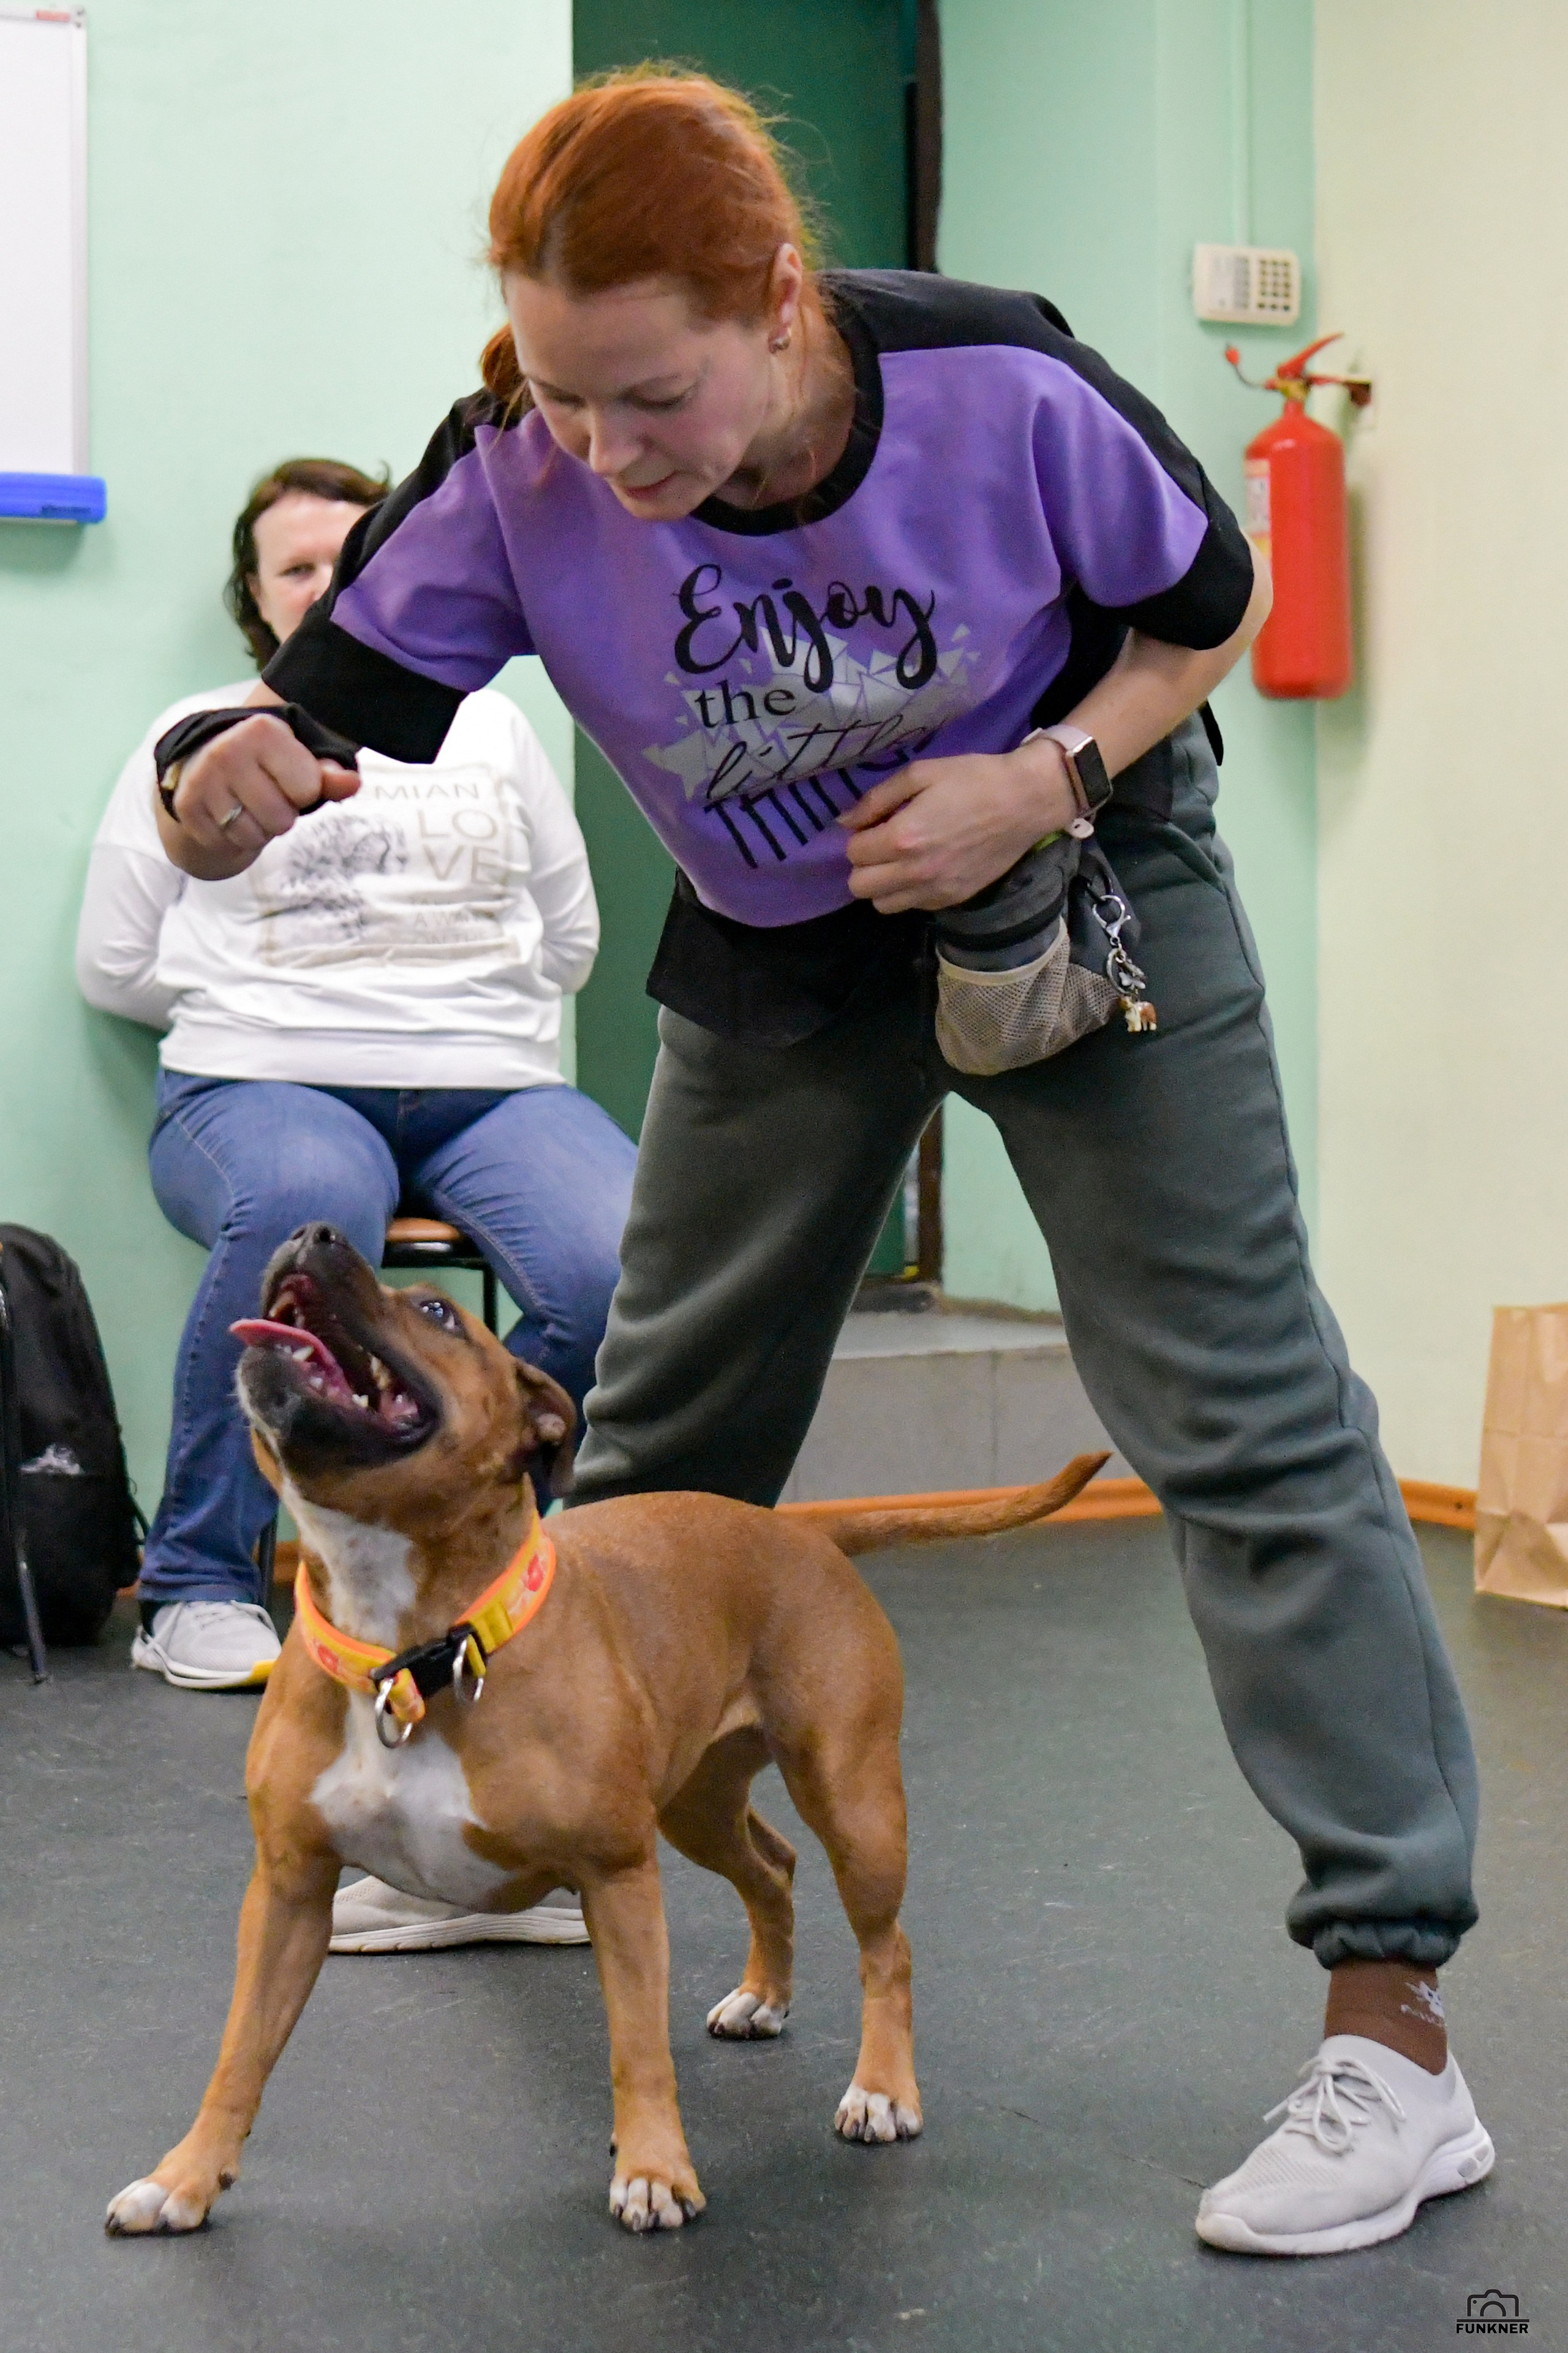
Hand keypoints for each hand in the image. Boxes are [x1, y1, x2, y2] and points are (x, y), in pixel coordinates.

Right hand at [164, 714, 358, 874]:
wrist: (207, 761)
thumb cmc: (268, 763)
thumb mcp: (301, 760)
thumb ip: (329, 774)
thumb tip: (351, 783)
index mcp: (263, 730)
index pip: (309, 789)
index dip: (305, 791)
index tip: (288, 778)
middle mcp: (228, 749)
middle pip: (281, 819)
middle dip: (280, 816)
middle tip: (267, 797)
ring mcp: (202, 778)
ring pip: (252, 836)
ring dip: (257, 830)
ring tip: (248, 806)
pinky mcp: (186, 805)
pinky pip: (225, 845)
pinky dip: (231, 839)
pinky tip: (228, 815)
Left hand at [840, 741, 1076, 912]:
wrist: (1025, 801)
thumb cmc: (973, 779)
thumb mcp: (920, 773)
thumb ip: (877, 799)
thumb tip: (845, 821)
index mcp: (903, 838)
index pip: (854, 852)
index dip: (859, 835)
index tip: (876, 823)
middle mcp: (915, 872)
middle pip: (860, 886)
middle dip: (864, 864)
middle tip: (883, 844)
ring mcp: (935, 890)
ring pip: (882, 904)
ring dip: (882, 884)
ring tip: (901, 860)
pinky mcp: (953, 899)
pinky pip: (912, 906)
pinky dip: (908, 892)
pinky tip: (924, 868)